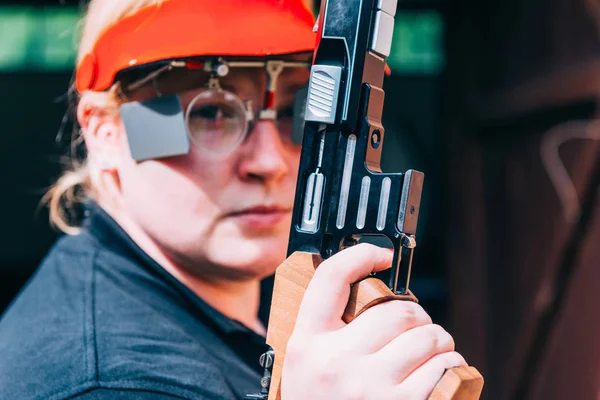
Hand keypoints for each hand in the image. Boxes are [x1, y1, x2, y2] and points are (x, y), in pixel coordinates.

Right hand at [281, 243, 466, 399]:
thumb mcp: (305, 368)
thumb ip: (325, 334)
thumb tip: (367, 294)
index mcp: (306, 344)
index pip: (329, 279)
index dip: (359, 255)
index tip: (380, 255)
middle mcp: (335, 361)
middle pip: (396, 309)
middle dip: (416, 316)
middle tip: (416, 327)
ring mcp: (369, 386)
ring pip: (426, 334)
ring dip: (437, 339)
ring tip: (431, 349)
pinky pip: (443, 366)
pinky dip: (450, 363)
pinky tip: (442, 369)